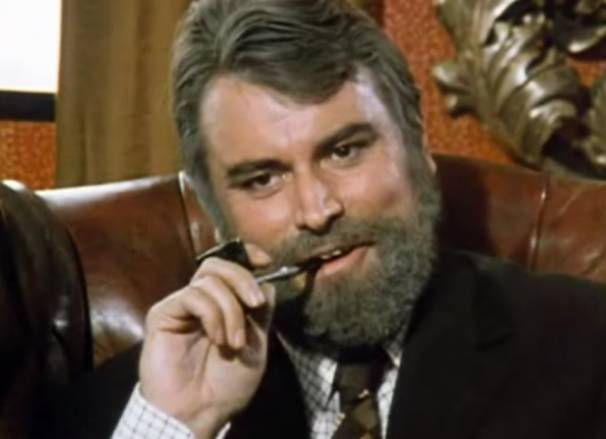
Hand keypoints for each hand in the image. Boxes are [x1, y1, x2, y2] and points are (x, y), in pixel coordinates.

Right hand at [139, 243, 275, 437]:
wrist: (200, 412)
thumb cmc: (227, 384)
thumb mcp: (256, 342)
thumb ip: (260, 311)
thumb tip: (266, 282)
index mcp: (222, 305)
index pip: (231, 266)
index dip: (248, 256)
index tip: (266, 262)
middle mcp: (200, 301)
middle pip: (219, 265)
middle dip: (243, 280)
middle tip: (256, 304)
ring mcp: (181, 306)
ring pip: (210, 280)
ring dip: (231, 310)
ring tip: (233, 342)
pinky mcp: (163, 314)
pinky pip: (193, 296)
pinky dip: (213, 315)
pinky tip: (217, 339)